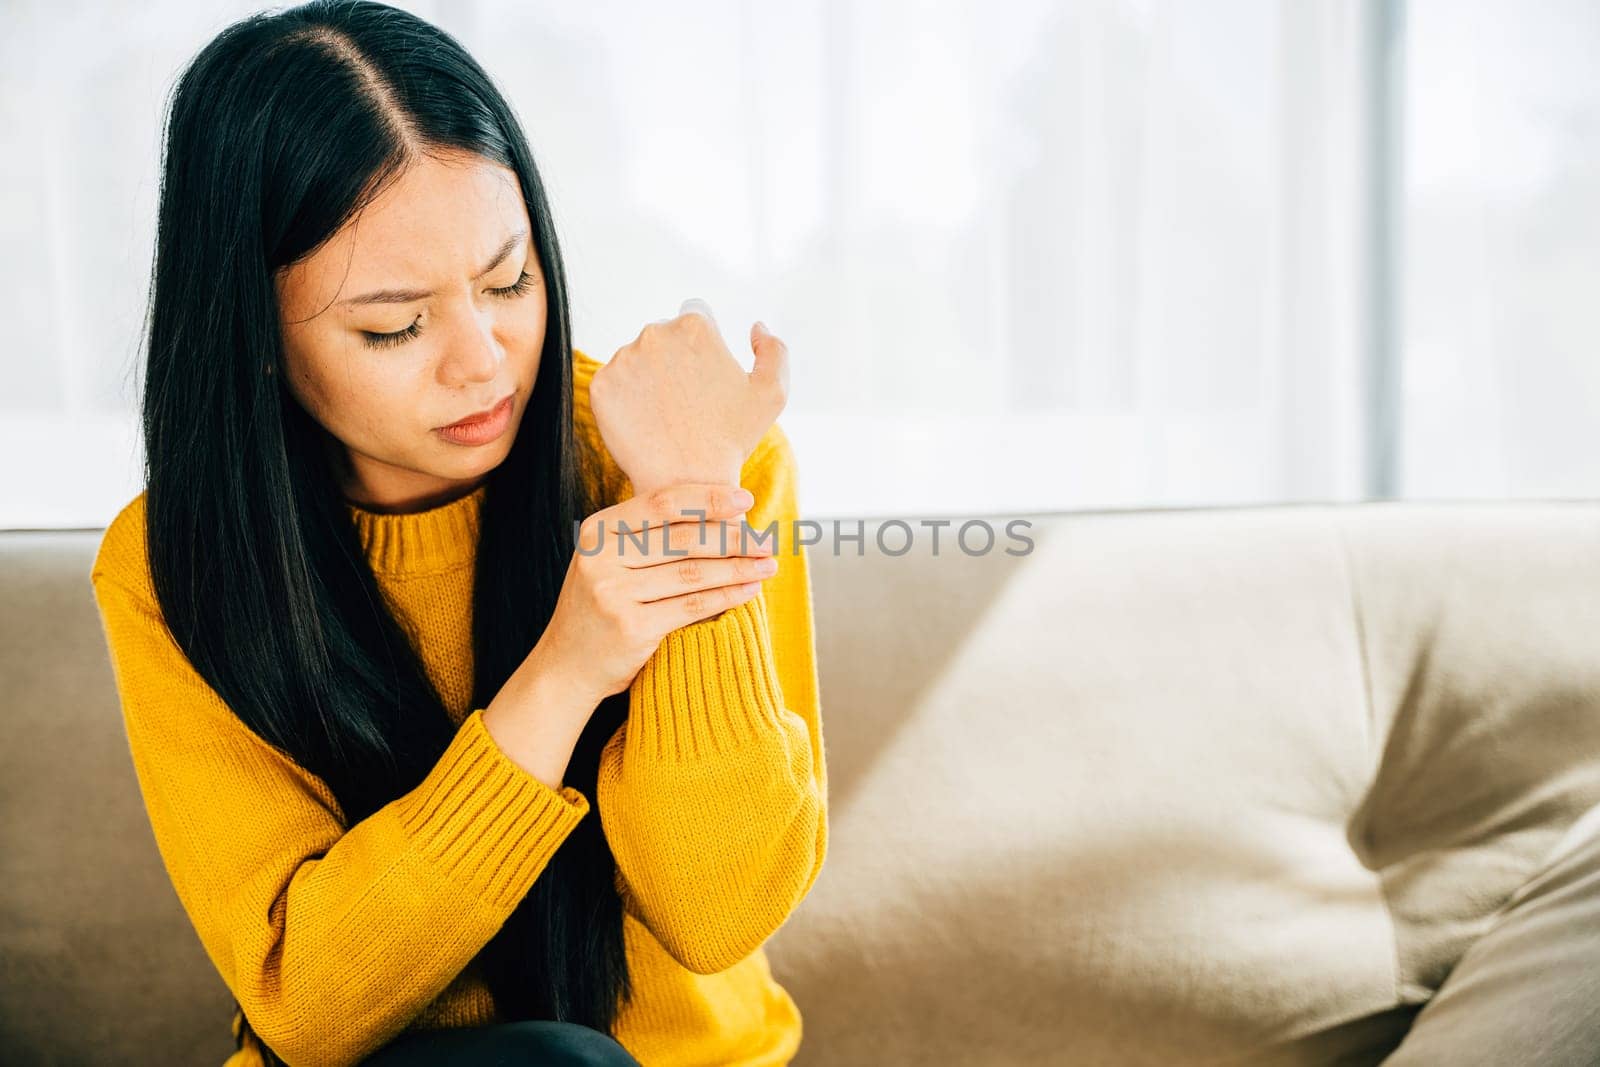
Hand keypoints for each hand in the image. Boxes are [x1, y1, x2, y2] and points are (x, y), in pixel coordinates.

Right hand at [533, 482, 779, 702]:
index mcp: (596, 532)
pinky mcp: (632, 629)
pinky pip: (691, 606)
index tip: (745, 499)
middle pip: (682, 538)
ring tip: (768, 563)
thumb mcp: (607, 561)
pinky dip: (726, 596)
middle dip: (732, 537)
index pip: (662, 504)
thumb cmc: (600, 608)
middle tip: (768, 539)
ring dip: (738, 567)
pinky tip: (750, 589)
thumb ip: (643, 536)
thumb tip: (716, 508)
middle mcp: (601, 559)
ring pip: (692, 573)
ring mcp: (614, 595)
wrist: (566, 667)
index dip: (707, 499)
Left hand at [589, 300, 789, 497]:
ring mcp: (623, 359)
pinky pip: (613, 383)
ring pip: (636, 359)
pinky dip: (625, 400)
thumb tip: (755, 327)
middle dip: (674, 361)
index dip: (702, 348)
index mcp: (695, 326)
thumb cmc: (732, 440)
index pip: (695, 318)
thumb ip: (773, 350)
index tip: (703, 378)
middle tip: (686, 402)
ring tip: (665, 415)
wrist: (688, 486)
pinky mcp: (601, 386)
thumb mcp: (772, 394)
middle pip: (663, 337)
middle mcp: (654, 334)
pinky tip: (644, 422)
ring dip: (647, 378)